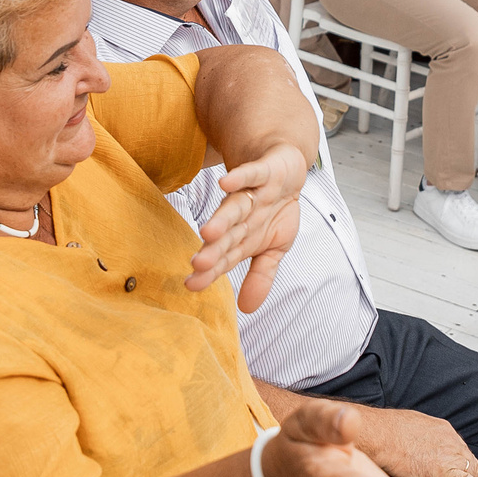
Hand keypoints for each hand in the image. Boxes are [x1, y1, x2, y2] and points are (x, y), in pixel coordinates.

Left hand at [191, 142, 306, 313]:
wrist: (286, 168)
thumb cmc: (275, 209)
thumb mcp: (276, 247)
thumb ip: (261, 276)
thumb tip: (247, 309)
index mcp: (242, 237)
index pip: (224, 258)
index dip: (210, 272)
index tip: (191, 285)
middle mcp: (242, 217)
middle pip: (226, 235)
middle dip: (213, 250)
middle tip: (197, 264)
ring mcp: (252, 194)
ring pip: (235, 207)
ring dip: (222, 219)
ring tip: (208, 232)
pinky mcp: (265, 172)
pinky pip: (251, 174)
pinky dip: (239, 178)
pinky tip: (225, 183)